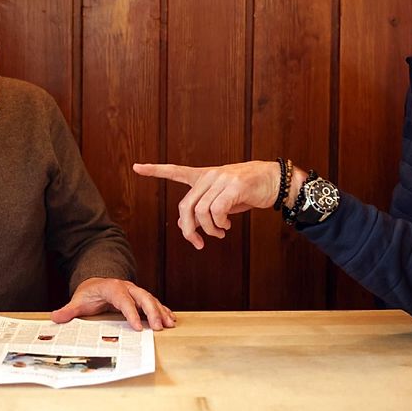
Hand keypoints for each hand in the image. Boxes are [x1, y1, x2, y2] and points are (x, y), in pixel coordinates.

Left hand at [50, 277, 176, 330]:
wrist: (96, 283)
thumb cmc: (89, 294)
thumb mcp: (78, 301)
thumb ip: (69, 310)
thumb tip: (55, 317)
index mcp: (112, 288)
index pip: (124, 300)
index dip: (131, 312)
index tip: (138, 327)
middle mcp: (127, 287)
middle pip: (143, 297)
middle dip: (152, 311)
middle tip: (159, 327)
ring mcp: (135, 291)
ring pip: (151, 299)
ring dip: (161, 311)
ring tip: (169, 324)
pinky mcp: (140, 298)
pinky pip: (154, 302)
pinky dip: (163, 310)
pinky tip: (171, 319)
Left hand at [133, 160, 280, 248]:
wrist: (274, 180)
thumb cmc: (248, 192)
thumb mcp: (223, 201)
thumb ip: (204, 210)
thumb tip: (186, 225)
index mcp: (204, 176)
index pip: (176, 171)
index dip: (156, 170)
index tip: (136, 167)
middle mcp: (210, 175)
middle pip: (185, 206)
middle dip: (188, 229)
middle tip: (198, 243)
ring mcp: (221, 179)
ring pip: (201, 211)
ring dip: (209, 229)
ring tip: (220, 233)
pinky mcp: (234, 186)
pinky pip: (217, 211)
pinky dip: (219, 224)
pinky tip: (227, 227)